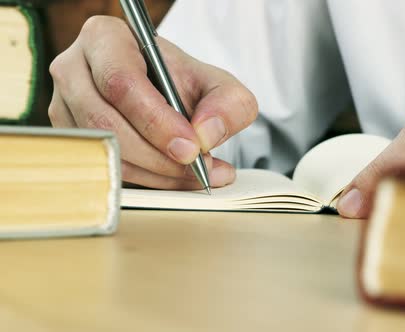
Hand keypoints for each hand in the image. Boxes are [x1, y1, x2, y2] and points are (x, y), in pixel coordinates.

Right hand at [49, 16, 257, 189]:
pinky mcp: (70, 137)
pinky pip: (102, 167)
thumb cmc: (183, 82)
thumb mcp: (218, 85)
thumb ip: (227, 104)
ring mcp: (63, 105)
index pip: (121, 83)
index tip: (190, 147)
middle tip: (196, 166)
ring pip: (103, 150)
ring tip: (195, 174)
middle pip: (106, 121)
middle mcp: (74, 69)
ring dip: (153, 172)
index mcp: (105, 38)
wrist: (165, 93)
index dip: (156, 121)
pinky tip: (174, 177)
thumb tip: (206, 134)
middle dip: (157, 154)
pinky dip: (144, 180)